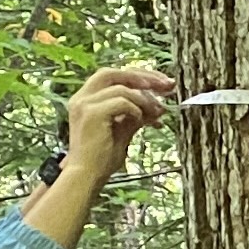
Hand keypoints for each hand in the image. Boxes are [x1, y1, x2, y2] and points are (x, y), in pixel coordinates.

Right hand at [60, 62, 178, 183]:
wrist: (87, 176)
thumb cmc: (102, 158)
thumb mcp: (124, 131)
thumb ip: (137, 115)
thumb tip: (159, 107)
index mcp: (86, 99)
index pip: (114, 76)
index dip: (139, 76)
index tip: (162, 83)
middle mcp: (82, 98)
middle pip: (115, 73)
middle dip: (144, 77)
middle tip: (167, 85)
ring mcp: (84, 104)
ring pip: (122, 87)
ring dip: (144, 99)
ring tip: (156, 114)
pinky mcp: (91, 113)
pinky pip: (121, 101)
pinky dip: (135, 109)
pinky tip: (140, 122)